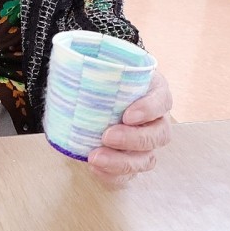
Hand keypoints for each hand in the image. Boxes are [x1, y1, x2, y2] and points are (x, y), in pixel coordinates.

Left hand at [87, 70, 171, 187]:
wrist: (98, 93)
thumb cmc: (104, 77)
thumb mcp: (104, 63)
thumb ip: (92, 60)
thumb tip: (67, 55)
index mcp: (154, 91)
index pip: (162, 100)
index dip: (149, 109)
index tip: (127, 114)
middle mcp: (156, 119)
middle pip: (158, 135)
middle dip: (133, 139)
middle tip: (107, 135)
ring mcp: (146, 143)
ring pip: (147, 159)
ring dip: (122, 161)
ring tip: (95, 158)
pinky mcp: (132, 160)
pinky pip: (129, 175)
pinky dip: (113, 175)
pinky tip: (94, 168)